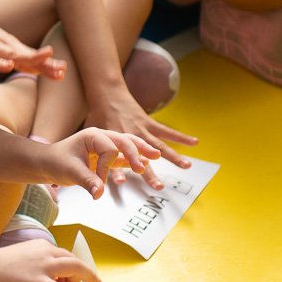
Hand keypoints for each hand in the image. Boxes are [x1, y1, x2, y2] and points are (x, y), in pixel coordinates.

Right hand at [0, 0, 65, 78]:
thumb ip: (11, 58)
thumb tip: (28, 67)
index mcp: (9, 47)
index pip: (32, 58)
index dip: (46, 66)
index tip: (62, 72)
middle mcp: (4, 45)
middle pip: (27, 56)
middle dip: (44, 63)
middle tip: (62, 70)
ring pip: (12, 54)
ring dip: (28, 57)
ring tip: (45, 58)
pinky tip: (7, 66)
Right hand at [0, 239, 99, 281]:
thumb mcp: (24, 256)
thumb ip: (38, 262)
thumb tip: (48, 277)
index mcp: (42, 245)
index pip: (64, 254)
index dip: (70, 267)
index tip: (70, 278)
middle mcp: (46, 252)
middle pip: (73, 260)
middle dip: (82, 273)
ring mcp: (44, 267)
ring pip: (73, 269)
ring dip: (83, 280)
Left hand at [45, 127, 161, 199]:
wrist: (48, 163)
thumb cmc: (57, 162)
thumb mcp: (70, 171)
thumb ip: (87, 181)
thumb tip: (99, 194)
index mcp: (92, 135)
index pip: (110, 149)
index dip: (107, 167)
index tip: (98, 180)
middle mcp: (101, 137)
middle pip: (124, 141)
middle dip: (136, 151)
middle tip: (146, 163)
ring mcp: (106, 146)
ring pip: (127, 145)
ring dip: (141, 151)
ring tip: (157, 155)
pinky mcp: (107, 157)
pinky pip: (124, 157)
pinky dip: (134, 160)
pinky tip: (146, 164)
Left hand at [83, 85, 197, 189]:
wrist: (107, 94)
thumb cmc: (98, 116)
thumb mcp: (91, 134)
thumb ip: (92, 154)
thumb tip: (86, 174)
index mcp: (113, 141)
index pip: (113, 159)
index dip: (116, 170)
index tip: (120, 183)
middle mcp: (129, 137)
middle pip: (141, 158)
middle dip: (149, 172)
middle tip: (158, 187)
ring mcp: (142, 130)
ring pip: (159, 145)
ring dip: (174, 156)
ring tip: (187, 166)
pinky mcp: (149, 123)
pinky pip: (167, 131)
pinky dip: (181, 137)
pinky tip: (195, 142)